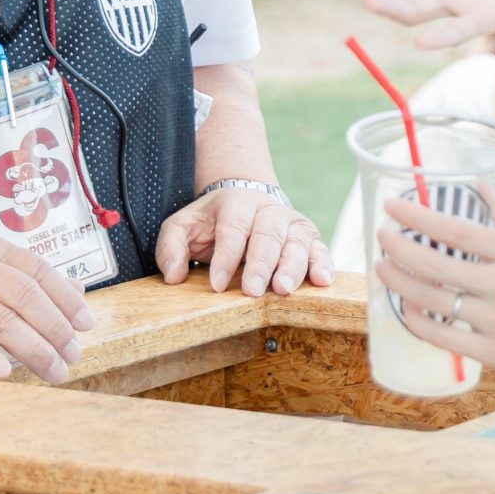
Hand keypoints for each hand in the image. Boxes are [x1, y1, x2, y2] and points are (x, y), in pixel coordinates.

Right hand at [0, 234, 95, 381]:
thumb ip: (25, 280)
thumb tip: (78, 291)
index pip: (38, 271)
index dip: (67, 300)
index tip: (87, 325)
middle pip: (26, 297)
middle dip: (56, 330)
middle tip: (73, 355)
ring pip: (2, 321)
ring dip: (34, 350)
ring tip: (54, 372)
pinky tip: (3, 373)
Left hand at [155, 185, 332, 296]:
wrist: (245, 202)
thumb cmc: (212, 222)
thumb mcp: (183, 225)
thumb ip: (171, 246)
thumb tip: (174, 276)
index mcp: (236, 203)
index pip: (233, 229)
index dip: (226, 256)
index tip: (218, 285)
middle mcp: (268, 210)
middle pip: (267, 235)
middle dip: (260, 264)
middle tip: (253, 291)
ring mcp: (291, 223)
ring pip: (296, 242)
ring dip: (292, 267)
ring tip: (283, 289)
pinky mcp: (309, 237)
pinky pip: (319, 249)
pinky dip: (323, 264)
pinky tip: (322, 281)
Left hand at [374, 188, 494, 386]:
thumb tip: (478, 184)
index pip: (455, 230)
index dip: (417, 217)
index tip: (392, 206)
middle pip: (436, 264)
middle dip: (398, 248)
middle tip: (380, 236)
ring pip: (435, 302)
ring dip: (401, 283)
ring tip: (383, 269)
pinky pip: (447, 339)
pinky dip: (420, 322)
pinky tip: (406, 307)